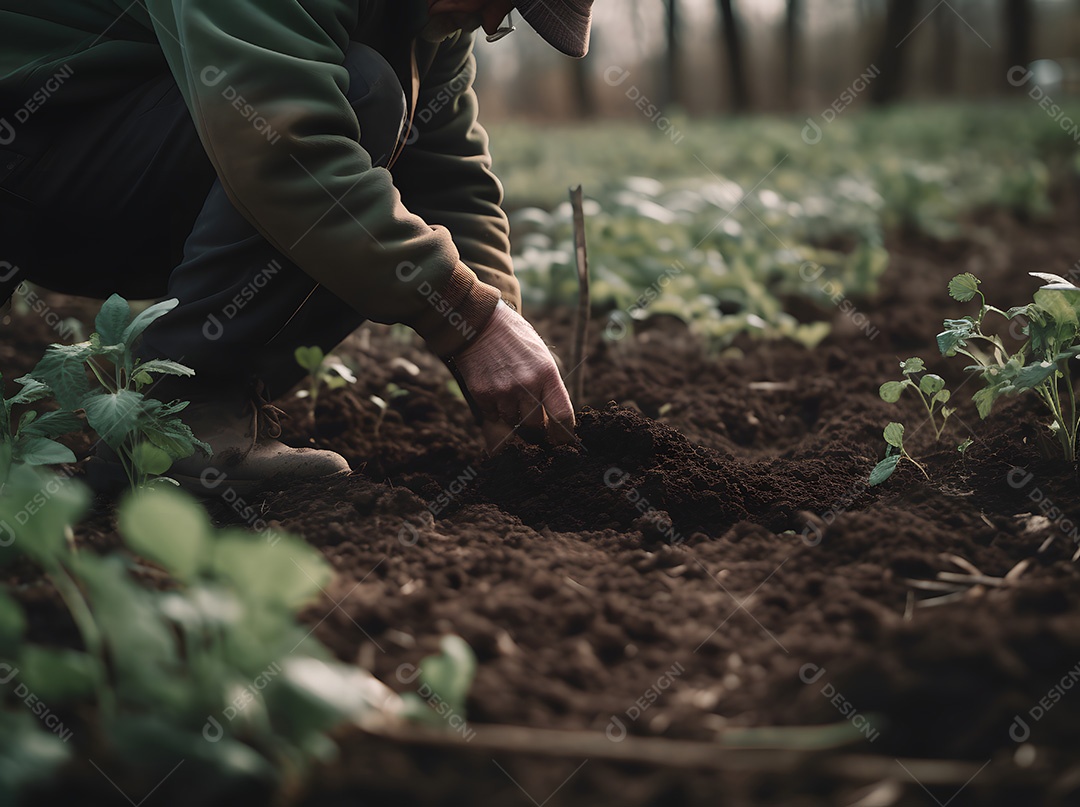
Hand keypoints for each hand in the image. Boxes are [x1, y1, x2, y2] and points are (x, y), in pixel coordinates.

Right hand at [452, 301, 575, 451]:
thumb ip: (548, 387)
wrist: (480, 323)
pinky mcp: (483, 394)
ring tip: (509, 394)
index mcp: (547, 374)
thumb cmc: (516, 340)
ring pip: (512, 422)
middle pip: (536, 426)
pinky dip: (494, 409)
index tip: (561, 440)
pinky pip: (493, 415)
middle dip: (535, 428)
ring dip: (513, 416)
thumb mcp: (541, 357)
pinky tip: (494, 390)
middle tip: (532, 421)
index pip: (562, 416)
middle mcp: (527, 384)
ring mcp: (503, 390)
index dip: (563, 434)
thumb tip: (554, 420)